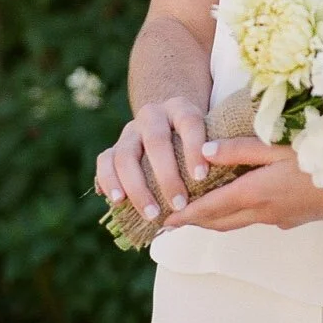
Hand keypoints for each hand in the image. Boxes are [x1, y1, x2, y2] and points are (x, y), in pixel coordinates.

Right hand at [94, 95, 208, 220]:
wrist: (168, 126)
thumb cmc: (195, 142)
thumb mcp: (207, 138)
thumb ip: (212, 156)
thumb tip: (218, 193)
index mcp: (180, 108)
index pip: (189, 122)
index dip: (194, 148)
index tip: (201, 176)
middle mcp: (152, 115)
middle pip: (156, 141)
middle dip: (168, 176)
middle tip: (179, 204)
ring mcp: (130, 131)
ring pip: (126, 155)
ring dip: (138, 188)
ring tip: (152, 213)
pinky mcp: (113, 147)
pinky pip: (104, 161)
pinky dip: (108, 181)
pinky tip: (117, 201)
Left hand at [160, 136, 322, 232]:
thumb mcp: (282, 145)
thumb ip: (242, 149)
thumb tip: (204, 152)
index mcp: (258, 194)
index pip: (210, 209)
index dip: (185, 214)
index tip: (163, 219)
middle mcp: (266, 213)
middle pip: (221, 222)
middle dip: (195, 222)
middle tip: (171, 221)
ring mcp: (284, 219)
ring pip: (240, 222)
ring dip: (217, 219)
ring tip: (198, 213)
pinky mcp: (297, 218)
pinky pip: (260, 219)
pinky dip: (241, 214)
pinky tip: (243, 201)